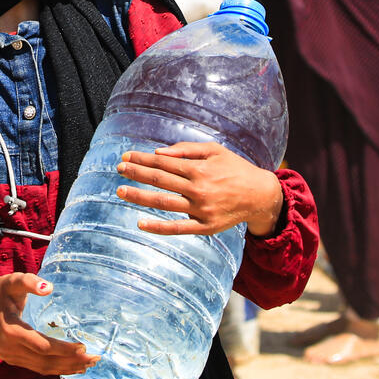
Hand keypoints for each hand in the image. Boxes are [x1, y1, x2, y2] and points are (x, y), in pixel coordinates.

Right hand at [0, 273, 96, 375]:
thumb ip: (30, 282)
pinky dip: (56, 369)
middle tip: (94, 359)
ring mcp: (9, 356)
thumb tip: (48, 288)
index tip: (84, 348)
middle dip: (71, 361)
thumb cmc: (1, 289)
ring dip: (66, 368)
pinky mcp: (12, 359)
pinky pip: (37, 367)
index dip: (64, 349)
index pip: (43, 346)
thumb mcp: (14, 280)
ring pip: (42, 368)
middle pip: (45, 361)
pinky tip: (72, 367)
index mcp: (10, 330)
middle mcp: (9, 348)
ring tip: (88, 365)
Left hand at [116, 143, 284, 236]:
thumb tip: (158, 153)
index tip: (126, 157)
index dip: (142, 159)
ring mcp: (201, 210)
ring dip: (139, 196)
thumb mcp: (214, 150)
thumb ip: (186, 150)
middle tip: (118, 169)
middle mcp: (198, 190)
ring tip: (120, 191)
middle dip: (136, 173)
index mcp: (199, 169)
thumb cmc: (235, 168)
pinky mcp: (205, 227)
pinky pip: (177, 229)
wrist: (260, 195)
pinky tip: (140, 222)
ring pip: (163, 203)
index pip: (163, 163)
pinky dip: (158, 227)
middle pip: (159, 181)